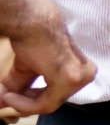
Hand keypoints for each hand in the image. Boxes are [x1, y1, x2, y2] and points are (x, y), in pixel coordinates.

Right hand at [0, 0, 91, 116]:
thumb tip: (2, 103)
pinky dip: (26, 103)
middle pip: (52, 99)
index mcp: (80, 70)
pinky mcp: (70, 79)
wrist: (30, 21)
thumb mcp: (26, 68)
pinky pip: (47, 103)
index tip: (8, 98)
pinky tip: (10, 96)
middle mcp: (85, 75)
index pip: (58, 94)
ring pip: (49, 103)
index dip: (30, 101)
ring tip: (5, 96)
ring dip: (23, 103)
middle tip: (4, 99)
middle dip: (25, 102)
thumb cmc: (31, 38)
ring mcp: (79, 78)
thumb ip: (20, 86)